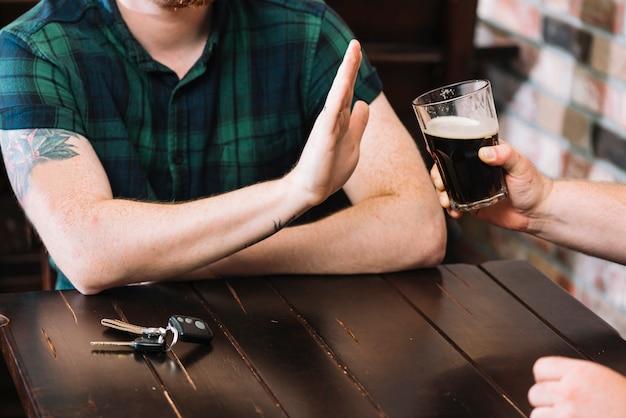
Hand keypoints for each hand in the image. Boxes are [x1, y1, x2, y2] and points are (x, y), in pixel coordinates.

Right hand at [286, 40, 369, 206]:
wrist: (311, 189)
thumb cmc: (329, 169)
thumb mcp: (352, 143)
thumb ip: (358, 123)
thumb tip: (363, 103)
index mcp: (340, 119)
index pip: (349, 91)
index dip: (353, 73)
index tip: (356, 52)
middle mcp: (333, 117)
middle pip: (344, 86)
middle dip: (351, 64)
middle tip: (355, 43)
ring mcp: (328, 125)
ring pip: (340, 93)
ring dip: (347, 71)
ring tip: (353, 50)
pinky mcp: (325, 135)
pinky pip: (334, 111)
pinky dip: (340, 94)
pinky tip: (345, 81)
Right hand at [430, 142, 552, 231]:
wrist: (538, 212)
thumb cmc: (533, 184)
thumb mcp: (520, 165)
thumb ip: (505, 155)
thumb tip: (485, 152)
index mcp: (484, 154)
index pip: (458, 149)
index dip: (444, 154)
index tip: (438, 161)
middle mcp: (475, 170)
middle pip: (447, 169)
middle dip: (438, 177)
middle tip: (440, 185)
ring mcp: (472, 187)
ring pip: (448, 187)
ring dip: (441, 194)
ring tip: (445, 201)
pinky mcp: (472, 204)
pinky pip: (455, 205)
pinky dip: (451, 209)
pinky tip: (455, 212)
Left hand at [528, 356, 625, 417]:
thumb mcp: (605, 380)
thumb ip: (577, 377)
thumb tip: (554, 381)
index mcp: (581, 373)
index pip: (541, 368)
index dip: (545, 378)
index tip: (550, 385)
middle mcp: (570, 391)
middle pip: (535, 392)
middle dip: (546, 401)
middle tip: (562, 407)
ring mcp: (567, 413)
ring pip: (537, 414)